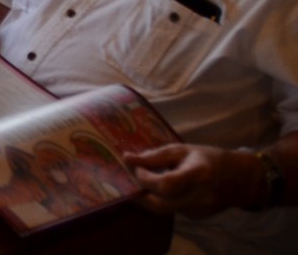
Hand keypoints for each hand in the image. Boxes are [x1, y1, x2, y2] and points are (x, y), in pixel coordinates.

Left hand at [124, 144, 263, 217]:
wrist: (240, 179)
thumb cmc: (208, 158)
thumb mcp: (182, 149)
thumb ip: (154, 156)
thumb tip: (127, 158)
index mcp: (199, 174)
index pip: (166, 184)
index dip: (145, 177)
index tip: (134, 166)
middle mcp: (200, 196)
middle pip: (160, 204)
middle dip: (139, 192)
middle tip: (130, 177)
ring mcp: (199, 210)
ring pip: (163, 209)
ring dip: (147, 196)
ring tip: (143, 179)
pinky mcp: (196, 217)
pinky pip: (171, 209)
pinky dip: (160, 199)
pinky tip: (160, 187)